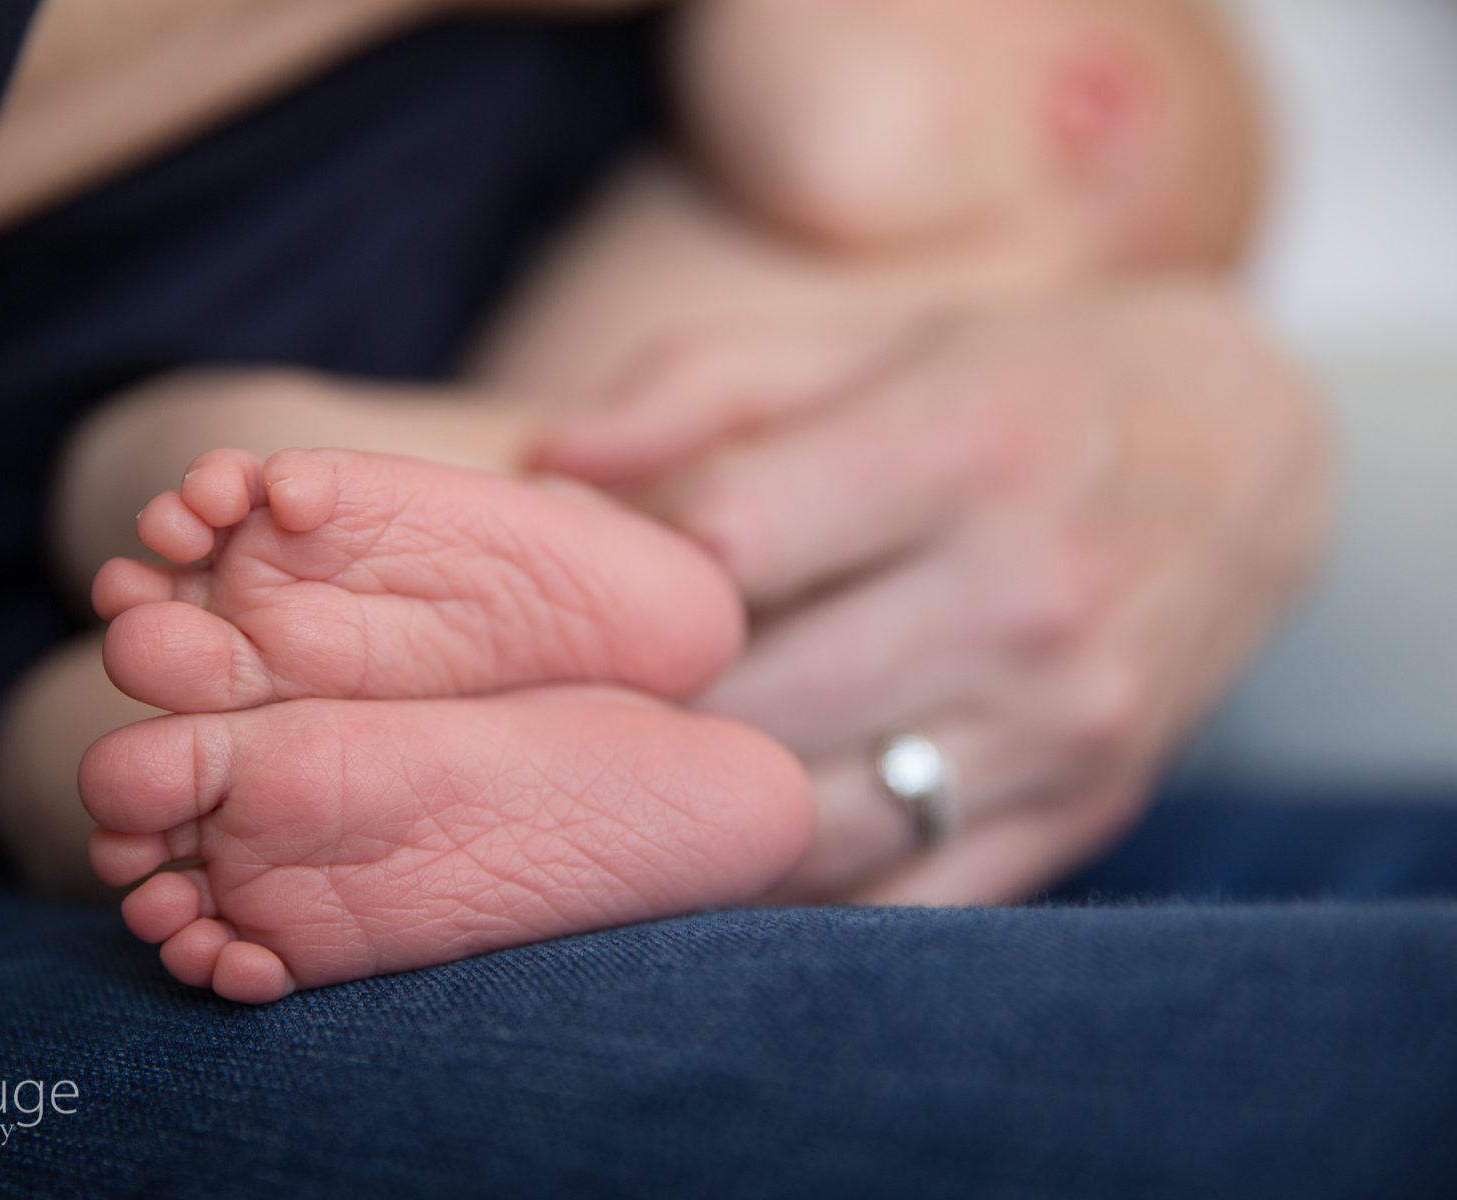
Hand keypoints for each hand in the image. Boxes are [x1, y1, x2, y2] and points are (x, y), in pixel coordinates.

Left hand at [539, 280, 1330, 904]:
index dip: (615, 585)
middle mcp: (1031, 594)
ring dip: (701, 823)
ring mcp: (1069, 722)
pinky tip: (736, 848)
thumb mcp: (861, 341)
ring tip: (630, 787)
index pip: (726, 550)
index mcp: (963, 446)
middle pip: (758, 705)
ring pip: (816, 827)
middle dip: (639, 716)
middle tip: (562, 711)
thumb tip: (542, 462)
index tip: (568, 596)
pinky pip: (901, 902)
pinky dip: (799, 892)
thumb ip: (692, 388)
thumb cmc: (1010, 385)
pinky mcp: (1088, 813)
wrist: (1242, 455)